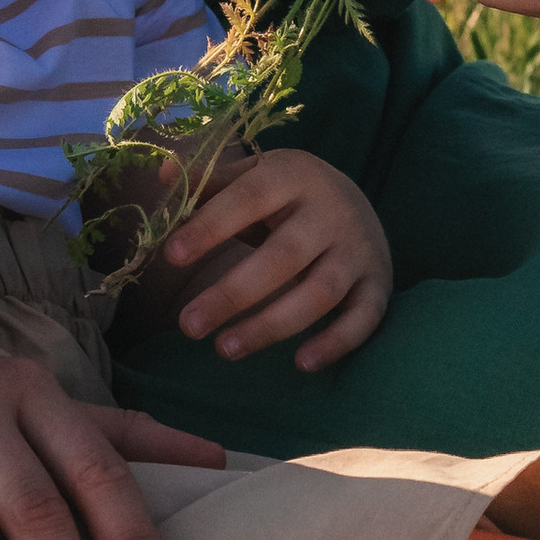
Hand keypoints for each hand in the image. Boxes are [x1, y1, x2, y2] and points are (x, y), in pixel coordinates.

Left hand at [160, 149, 393, 369]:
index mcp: (294, 176)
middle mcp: (332, 212)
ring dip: (272, 325)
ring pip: (319, 293)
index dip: (211, 227)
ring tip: (224, 349)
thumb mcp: (256, 175)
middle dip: (233, 294)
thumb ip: (211, 180)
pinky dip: (337, 342)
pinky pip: (363, 319)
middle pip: (283, 256)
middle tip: (188, 326)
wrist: (359, 204)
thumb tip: (163, 176)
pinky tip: (301, 364)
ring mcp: (358, 250)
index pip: (249, 200)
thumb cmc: (288, 195)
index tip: (171, 257)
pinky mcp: (377, 284)